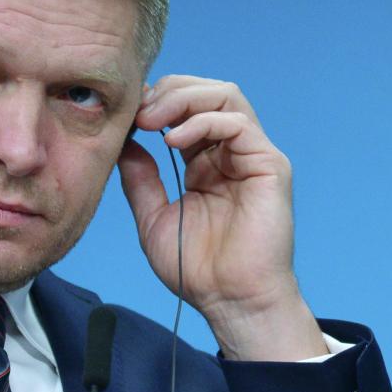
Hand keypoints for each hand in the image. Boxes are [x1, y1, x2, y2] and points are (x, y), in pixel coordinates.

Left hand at [117, 76, 327, 361]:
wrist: (228, 300)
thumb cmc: (195, 267)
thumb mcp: (152, 215)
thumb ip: (139, 177)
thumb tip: (123, 143)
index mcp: (204, 161)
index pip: (185, 107)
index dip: (155, 101)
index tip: (126, 114)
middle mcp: (229, 152)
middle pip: (205, 92)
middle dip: (166, 92)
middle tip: (137, 113)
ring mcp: (251, 156)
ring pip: (224, 96)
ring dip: (182, 99)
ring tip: (151, 119)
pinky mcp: (269, 165)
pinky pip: (237, 123)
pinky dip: (202, 121)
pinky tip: (172, 140)